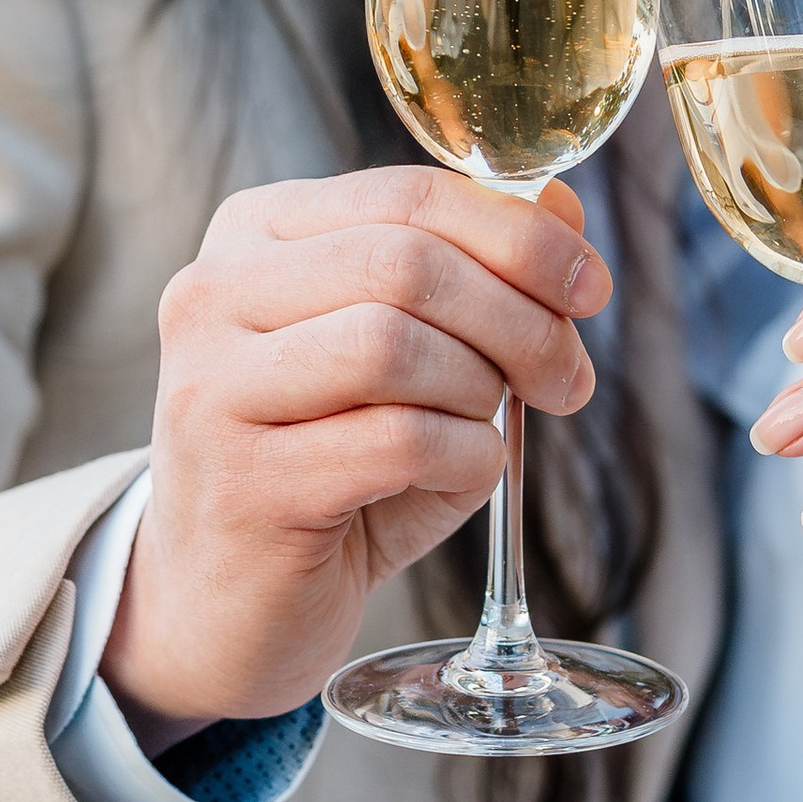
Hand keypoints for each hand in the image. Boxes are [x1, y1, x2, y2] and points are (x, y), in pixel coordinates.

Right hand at [102, 169, 607, 739]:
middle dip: (520, 318)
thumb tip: (565, 210)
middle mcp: (212, 295)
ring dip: (483, 390)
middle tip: (567, 378)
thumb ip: (475, 274)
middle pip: (408, 264)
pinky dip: (463, 459)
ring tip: (490, 430)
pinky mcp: (244, 482)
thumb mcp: (411, 354)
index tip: (590, 287)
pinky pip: (398, 442)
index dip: (520, 235)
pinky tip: (454, 478)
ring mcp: (214, 388)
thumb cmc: (333, 469)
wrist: (231, 606)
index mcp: (253, 233)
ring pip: (395, 345)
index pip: (408, 194)